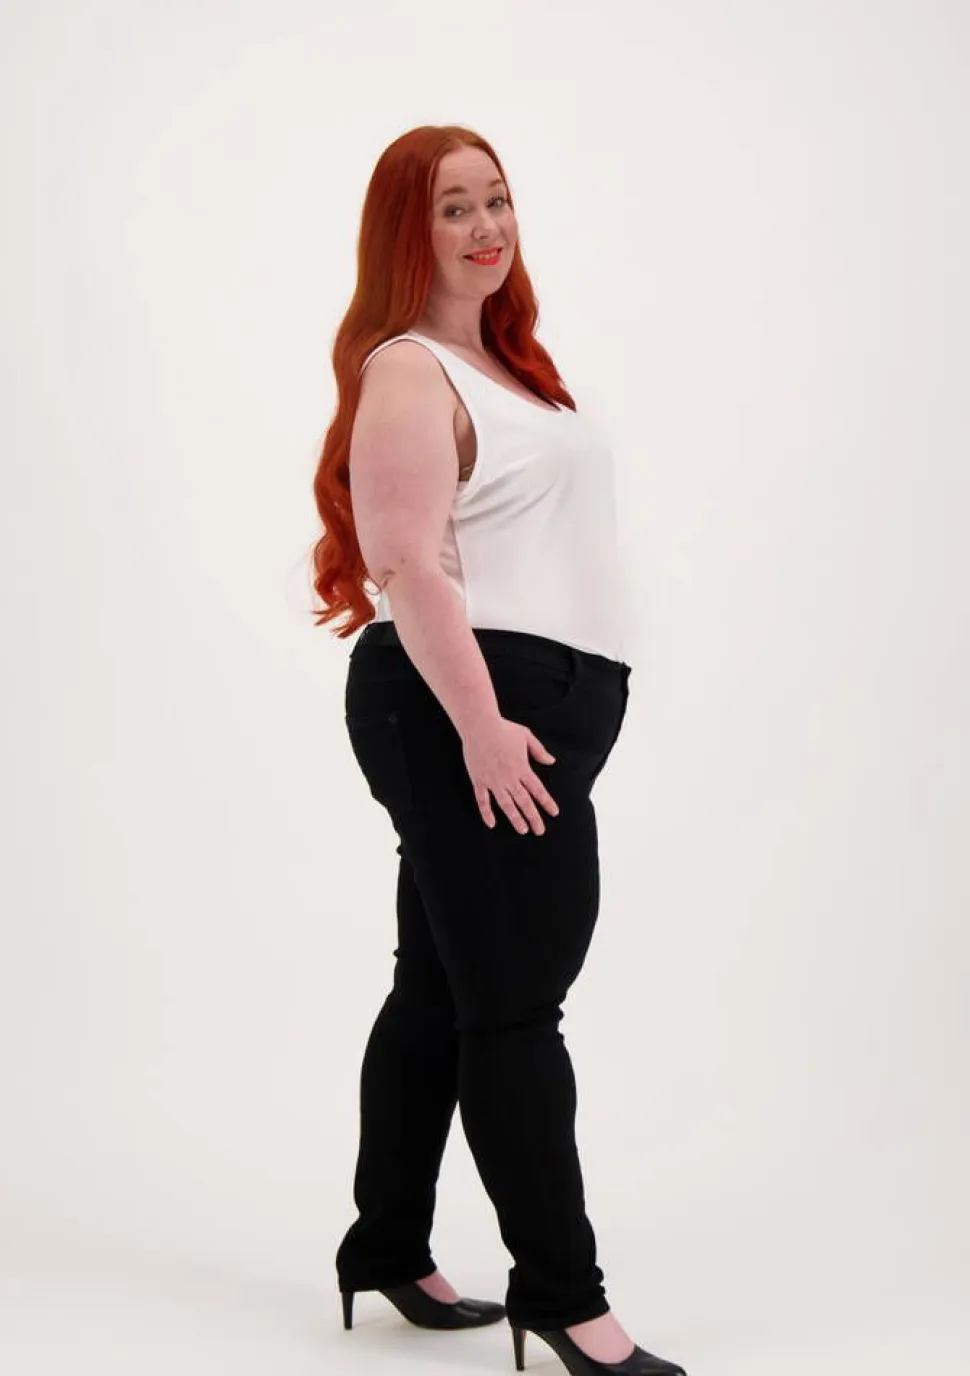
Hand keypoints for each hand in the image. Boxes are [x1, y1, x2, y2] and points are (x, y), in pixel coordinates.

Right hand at [461, 715, 559, 834]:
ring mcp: (493, 780)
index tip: (554, 813)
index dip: (547, 802)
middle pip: (524, 802)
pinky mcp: (479, 780)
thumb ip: (539, 751)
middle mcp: (509, 777)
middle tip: (540, 831)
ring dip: (515, 819)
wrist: (479, 725)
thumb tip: (551, 761)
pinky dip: (487, 813)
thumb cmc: (504, 728)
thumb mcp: (526, 736)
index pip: (538, 790)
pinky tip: (491, 824)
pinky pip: (483, 800)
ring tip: (522, 831)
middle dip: (533, 817)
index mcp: (522, 767)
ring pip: (506, 805)